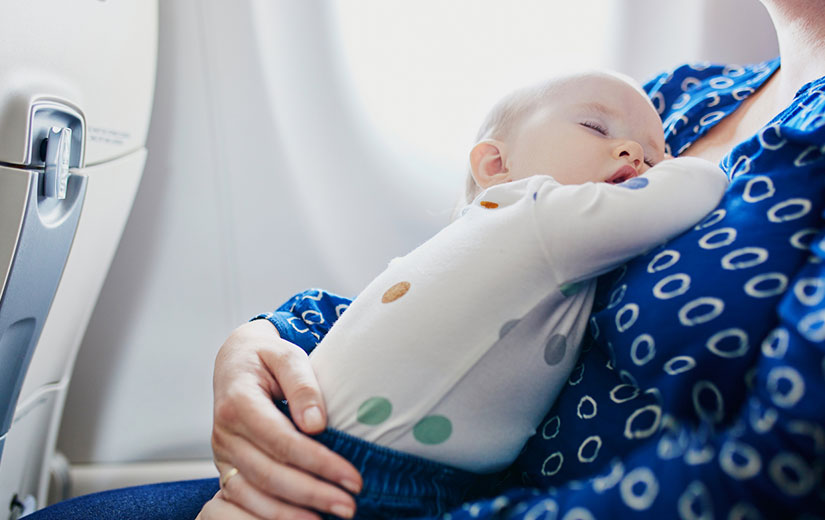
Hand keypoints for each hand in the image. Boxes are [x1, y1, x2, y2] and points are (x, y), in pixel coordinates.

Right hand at [209, 320, 361, 518]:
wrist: (235, 361)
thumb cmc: (267, 358)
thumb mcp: (287, 356)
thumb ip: (302, 385)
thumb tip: (316, 424)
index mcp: (238, 402)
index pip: (282, 441)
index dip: (319, 463)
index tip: (352, 477)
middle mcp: (224, 433)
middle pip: (269, 473)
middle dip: (312, 494)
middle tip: (349, 506)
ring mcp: (222, 454)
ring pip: (254, 493)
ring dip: (291, 513)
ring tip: (328, 519)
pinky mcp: (226, 467)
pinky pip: (244, 499)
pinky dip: (271, 515)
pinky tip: (302, 518)